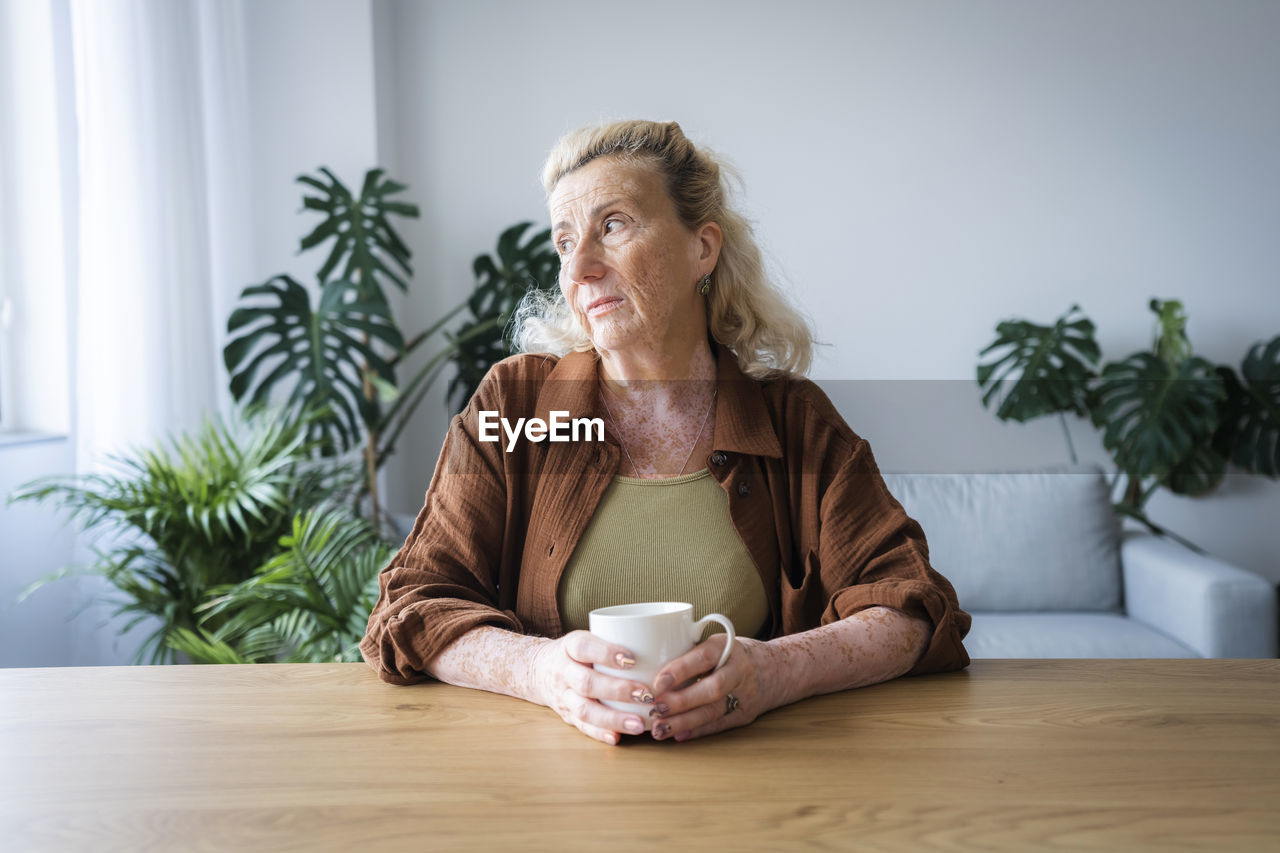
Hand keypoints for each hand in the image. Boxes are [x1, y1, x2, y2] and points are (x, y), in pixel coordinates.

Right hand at [529, 630, 657, 745]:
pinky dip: (600, 734)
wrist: (539, 670)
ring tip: (639, 724)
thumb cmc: (578, 652)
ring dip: (613, 718)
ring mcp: (563, 696)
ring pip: (584, 709)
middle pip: (586, 682)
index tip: (632, 659)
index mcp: (569, 647)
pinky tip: (618, 738)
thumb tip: (662, 644)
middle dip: (617, 690)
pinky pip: (582, 727)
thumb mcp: (588, 637)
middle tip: (645, 694)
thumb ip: (615, 639)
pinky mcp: (566, 715)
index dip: (606, 653)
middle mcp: (563, 672)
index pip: (584, 647)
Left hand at [647, 635, 774, 741]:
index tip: (657, 683)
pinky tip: (679, 736)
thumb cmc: (734, 654)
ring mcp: (745, 694)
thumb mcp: (717, 643)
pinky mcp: (746, 714)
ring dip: (684, 722)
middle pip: (712, 688)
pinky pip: (720, 724)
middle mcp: (739, 670)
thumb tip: (646, 665)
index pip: (703, 657)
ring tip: (659, 729)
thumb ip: (690, 651)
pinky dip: (698, 731)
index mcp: (727, 647)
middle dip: (681, 701)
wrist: (778, 668)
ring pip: (714, 710)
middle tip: (655, 709)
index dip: (680, 670)